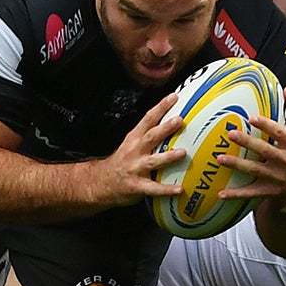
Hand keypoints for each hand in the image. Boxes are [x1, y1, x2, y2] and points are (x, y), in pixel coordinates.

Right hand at [94, 93, 186, 207]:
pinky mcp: (137, 186)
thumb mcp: (131, 143)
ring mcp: (135, 168)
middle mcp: (135, 151)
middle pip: (151, 136)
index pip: (148, 118)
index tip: (173, 97)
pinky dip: (167, 189)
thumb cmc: (122, 162)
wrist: (101, 182)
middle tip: (179, 120)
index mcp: (134, 138)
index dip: (161, 107)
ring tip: (183, 152)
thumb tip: (172, 124)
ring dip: (168, 156)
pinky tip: (180, 189)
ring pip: (153, 161)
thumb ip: (148, 135)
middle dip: (165, 128)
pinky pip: (154, 188)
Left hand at [216, 87, 285, 210]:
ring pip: (255, 170)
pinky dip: (235, 194)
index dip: (266, 125)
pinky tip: (220, 193)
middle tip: (231, 134)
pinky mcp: (269, 191)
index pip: (280, 133)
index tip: (251, 117)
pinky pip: (250, 193)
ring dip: (237, 165)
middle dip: (248, 142)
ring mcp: (277, 178)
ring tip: (220, 158)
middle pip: (266, 151)